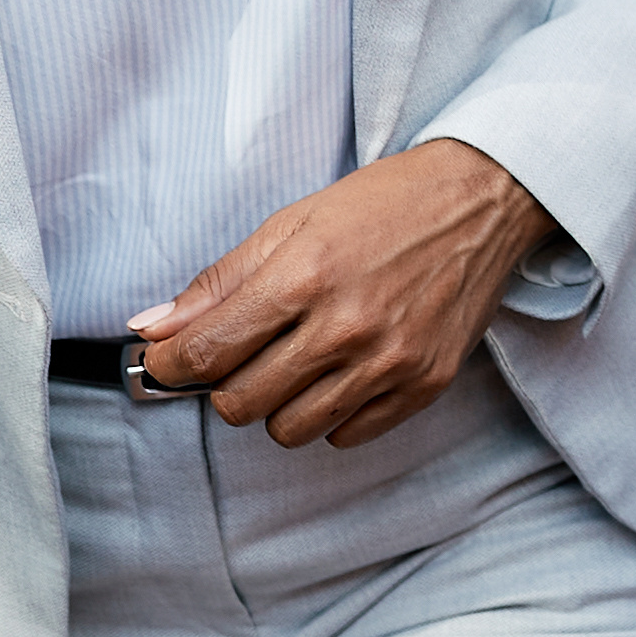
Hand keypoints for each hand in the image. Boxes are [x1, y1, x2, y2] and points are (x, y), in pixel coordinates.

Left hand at [131, 137, 556, 446]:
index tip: (168, 361)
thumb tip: (153, 329)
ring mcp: (389, 363)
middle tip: (243, 353)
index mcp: (303, 277)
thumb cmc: (382, 204)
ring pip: (290, 431)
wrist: (482, 200)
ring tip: (298, 360)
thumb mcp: (291, 222)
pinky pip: (346, 436)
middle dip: (225, 384)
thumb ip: (220, 282)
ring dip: (278, 403)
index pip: (207, 354)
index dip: (171, 365)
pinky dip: (331, 412)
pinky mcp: (424, 386)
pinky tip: (342, 371)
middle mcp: (346, 327)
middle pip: (240, 404)